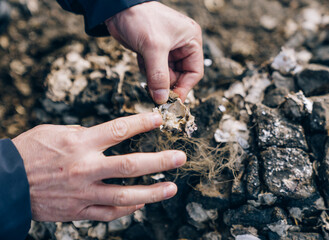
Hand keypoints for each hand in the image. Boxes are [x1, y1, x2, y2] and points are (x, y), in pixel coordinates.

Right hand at [12, 113, 185, 221]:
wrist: (6, 183)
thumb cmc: (30, 152)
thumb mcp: (56, 132)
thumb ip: (84, 134)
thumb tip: (107, 136)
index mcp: (79, 143)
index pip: (118, 130)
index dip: (142, 124)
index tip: (159, 120)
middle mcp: (85, 168)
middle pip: (130, 165)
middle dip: (158, 162)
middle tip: (179, 158)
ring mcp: (83, 192)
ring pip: (124, 195)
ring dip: (151, 192)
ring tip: (171, 189)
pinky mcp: (78, 210)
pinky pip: (109, 212)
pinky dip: (128, 209)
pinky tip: (141, 203)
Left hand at [106, 1, 203, 103]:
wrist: (117, 9)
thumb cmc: (141, 19)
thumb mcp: (153, 48)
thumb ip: (159, 76)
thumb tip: (162, 99)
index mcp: (191, 40)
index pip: (194, 72)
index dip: (184, 87)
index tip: (172, 101)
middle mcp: (182, 46)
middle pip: (180, 76)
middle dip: (165, 82)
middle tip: (154, 89)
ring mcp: (168, 50)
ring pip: (165, 75)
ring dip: (154, 76)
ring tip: (145, 62)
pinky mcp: (155, 53)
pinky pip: (154, 71)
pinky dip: (147, 70)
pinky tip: (141, 57)